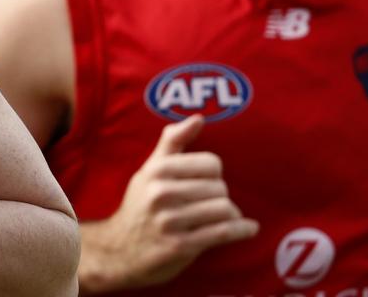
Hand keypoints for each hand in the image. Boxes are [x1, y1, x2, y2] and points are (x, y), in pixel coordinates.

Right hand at [80, 115, 258, 291]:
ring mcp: (170, 221)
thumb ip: (173, 141)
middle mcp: (161, 194)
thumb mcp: (149, 170)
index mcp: (156, 171)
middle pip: (219, 187)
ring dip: (231, 214)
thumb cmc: (140, 206)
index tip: (207, 181)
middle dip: (220, 196)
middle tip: (211, 203)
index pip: (211, 163)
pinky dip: (242, 230)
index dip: (214, 173)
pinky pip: (224, 232)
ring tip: (223, 217)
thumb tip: (199, 118)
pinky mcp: (181, 246)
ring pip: (224, 209)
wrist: (119, 250)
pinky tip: (247, 228)